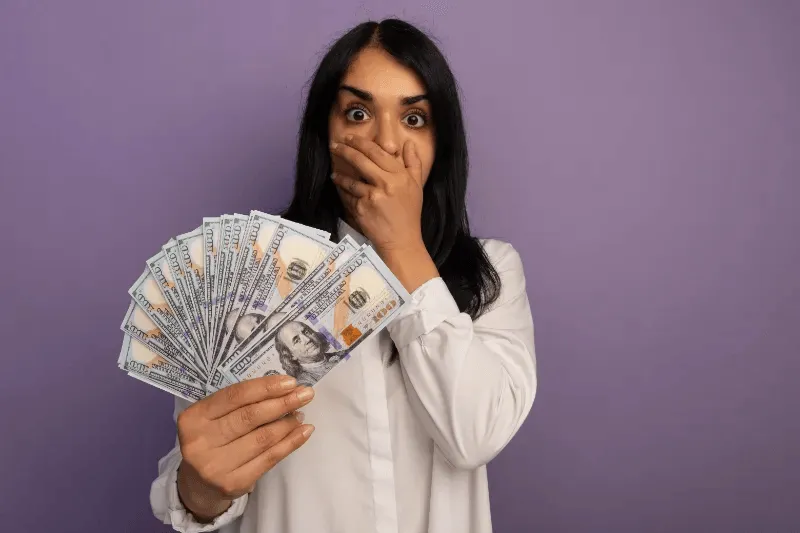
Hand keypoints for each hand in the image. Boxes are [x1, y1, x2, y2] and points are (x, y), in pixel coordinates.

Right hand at [176, 375, 314, 519]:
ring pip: (263, 438)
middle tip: (305, 394)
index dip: (265, 387)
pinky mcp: (234, 483)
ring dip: (288, 423)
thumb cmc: (210, 441)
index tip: (290, 382)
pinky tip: (303, 432)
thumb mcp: (211, 418)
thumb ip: (236, 404)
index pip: (234, 396)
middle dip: (283, 403)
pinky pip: (270, 458)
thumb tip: (281, 389)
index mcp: (193, 418)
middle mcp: (201, 442)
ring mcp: (216, 465)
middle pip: (250, 417)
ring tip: (301, 413)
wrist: (196, 486)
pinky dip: (291, 443)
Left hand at [330, 134, 439, 292]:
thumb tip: (408, 143)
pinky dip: (343, 192)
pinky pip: (349, 196)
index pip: (378, 153)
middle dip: (346, 150)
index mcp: (400, 176)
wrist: (402, 240)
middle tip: (335, 145)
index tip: (351, 138)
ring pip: (351, 180)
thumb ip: (413, 163)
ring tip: (335, 173)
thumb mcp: (417, 186)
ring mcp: (373, 196)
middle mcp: (387, 184)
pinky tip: (340, 189)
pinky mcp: (362, 209)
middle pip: (362, 161)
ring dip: (340, 175)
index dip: (362, 143)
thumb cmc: (409, 213)